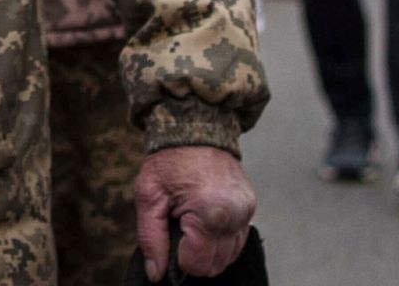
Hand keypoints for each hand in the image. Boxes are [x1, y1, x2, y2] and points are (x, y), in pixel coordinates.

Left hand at [134, 143, 253, 278]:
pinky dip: (220, 239)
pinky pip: (237, 240)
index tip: (171, 235)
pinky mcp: (250, 207)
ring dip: (209, 249)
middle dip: (194, 254)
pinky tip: (205, 221)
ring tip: (192, 222)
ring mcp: (246, 212)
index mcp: (210, 213)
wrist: (194, 127)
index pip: (198, 265)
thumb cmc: (169, 160)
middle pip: (216, 265)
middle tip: (180, 227)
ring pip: (229, 256)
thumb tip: (156, 274)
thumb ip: (150, 238)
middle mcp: (235, 215)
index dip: (179, 258)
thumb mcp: (148, 195)